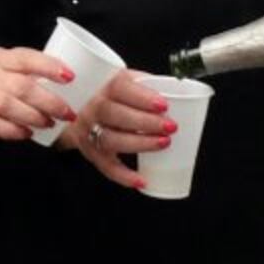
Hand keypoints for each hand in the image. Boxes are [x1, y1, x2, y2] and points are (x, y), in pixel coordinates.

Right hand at [0, 47, 75, 141]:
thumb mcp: (0, 63)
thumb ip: (26, 70)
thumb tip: (66, 81)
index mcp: (0, 59)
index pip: (25, 58)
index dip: (48, 66)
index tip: (69, 76)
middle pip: (21, 86)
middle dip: (48, 101)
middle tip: (66, 111)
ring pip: (7, 106)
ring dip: (32, 116)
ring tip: (49, 123)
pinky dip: (11, 130)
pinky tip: (26, 133)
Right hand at [62, 69, 172, 190]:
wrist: (83, 111)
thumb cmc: (116, 97)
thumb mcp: (129, 83)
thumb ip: (148, 87)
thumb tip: (181, 95)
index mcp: (105, 86)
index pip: (119, 88)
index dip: (142, 97)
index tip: (164, 105)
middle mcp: (94, 108)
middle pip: (114, 114)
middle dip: (145, 122)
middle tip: (170, 127)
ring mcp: (90, 131)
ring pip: (110, 139)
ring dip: (139, 144)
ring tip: (163, 143)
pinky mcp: (92, 152)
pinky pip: (106, 167)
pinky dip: (124, 176)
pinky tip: (142, 180)